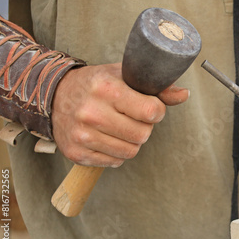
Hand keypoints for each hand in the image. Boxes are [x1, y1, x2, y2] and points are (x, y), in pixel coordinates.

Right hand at [51, 63, 188, 166]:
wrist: (54, 95)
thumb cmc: (97, 84)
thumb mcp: (125, 76)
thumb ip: (157, 88)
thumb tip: (184, 95)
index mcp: (107, 89)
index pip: (152, 112)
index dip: (157, 111)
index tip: (150, 106)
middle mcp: (92, 112)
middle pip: (143, 135)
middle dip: (144, 127)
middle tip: (133, 117)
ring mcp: (82, 135)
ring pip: (130, 152)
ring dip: (131, 141)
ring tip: (120, 126)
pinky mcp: (76, 153)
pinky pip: (114, 162)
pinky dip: (116, 152)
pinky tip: (107, 137)